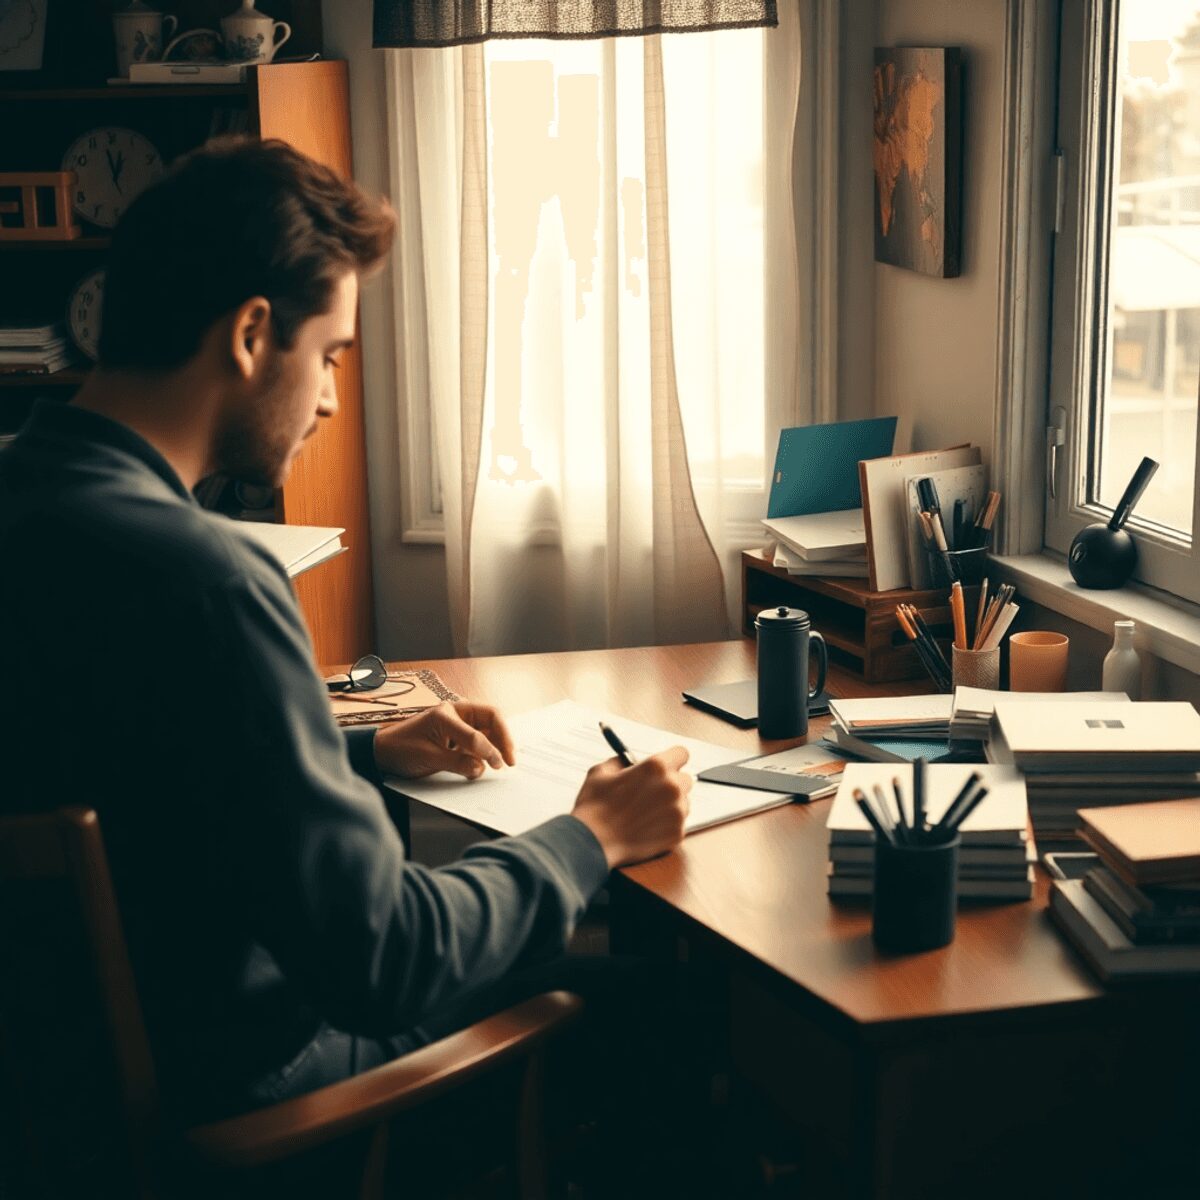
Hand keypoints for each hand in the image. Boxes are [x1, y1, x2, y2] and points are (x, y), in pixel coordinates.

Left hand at [374, 701, 515, 779]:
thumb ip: (457, 761)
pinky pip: (479, 743)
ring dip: (497, 747)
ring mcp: (458, 726)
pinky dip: (486, 754)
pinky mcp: (458, 739)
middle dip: (503, 740)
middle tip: (511, 761)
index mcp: (448, 713)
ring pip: (488, 731)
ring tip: (502, 765)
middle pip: (491, 720)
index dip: (490, 748)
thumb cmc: (400, 749)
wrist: (382, 753)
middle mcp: (457, 715)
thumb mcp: (429, 757)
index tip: (498, 764)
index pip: (478, 729)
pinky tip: (488, 766)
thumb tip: (481, 767)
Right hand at [570, 747, 691, 868]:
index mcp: (656, 767)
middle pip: (685, 779)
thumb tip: (628, 762)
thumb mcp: (601, 772)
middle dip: (672, 783)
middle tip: (652, 791)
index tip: (667, 765)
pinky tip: (646, 826)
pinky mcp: (677, 833)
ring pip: (683, 802)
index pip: (682, 754)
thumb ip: (621, 762)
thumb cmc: (595, 807)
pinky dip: (667, 824)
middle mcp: (672, 787)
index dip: (672, 759)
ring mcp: (677, 812)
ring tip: (646, 812)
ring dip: (671, 804)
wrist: (593, 843)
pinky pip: (678, 823)